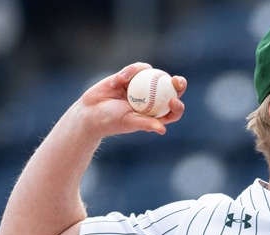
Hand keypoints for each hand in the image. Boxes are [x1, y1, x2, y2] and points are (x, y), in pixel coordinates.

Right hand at [72, 63, 187, 137]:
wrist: (91, 111)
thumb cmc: (111, 121)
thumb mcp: (129, 122)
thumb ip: (145, 124)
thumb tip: (162, 130)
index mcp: (155, 114)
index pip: (173, 111)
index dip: (178, 106)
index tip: (174, 101)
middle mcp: (152, 99)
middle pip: (170, 89)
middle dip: (178, 83)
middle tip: (176, 80)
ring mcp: (143, 86)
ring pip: (152, 75)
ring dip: (140, 73)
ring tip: (122, 79)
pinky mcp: (132, 75)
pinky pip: (136, 69)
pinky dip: (127, 73)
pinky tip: (117, 80)